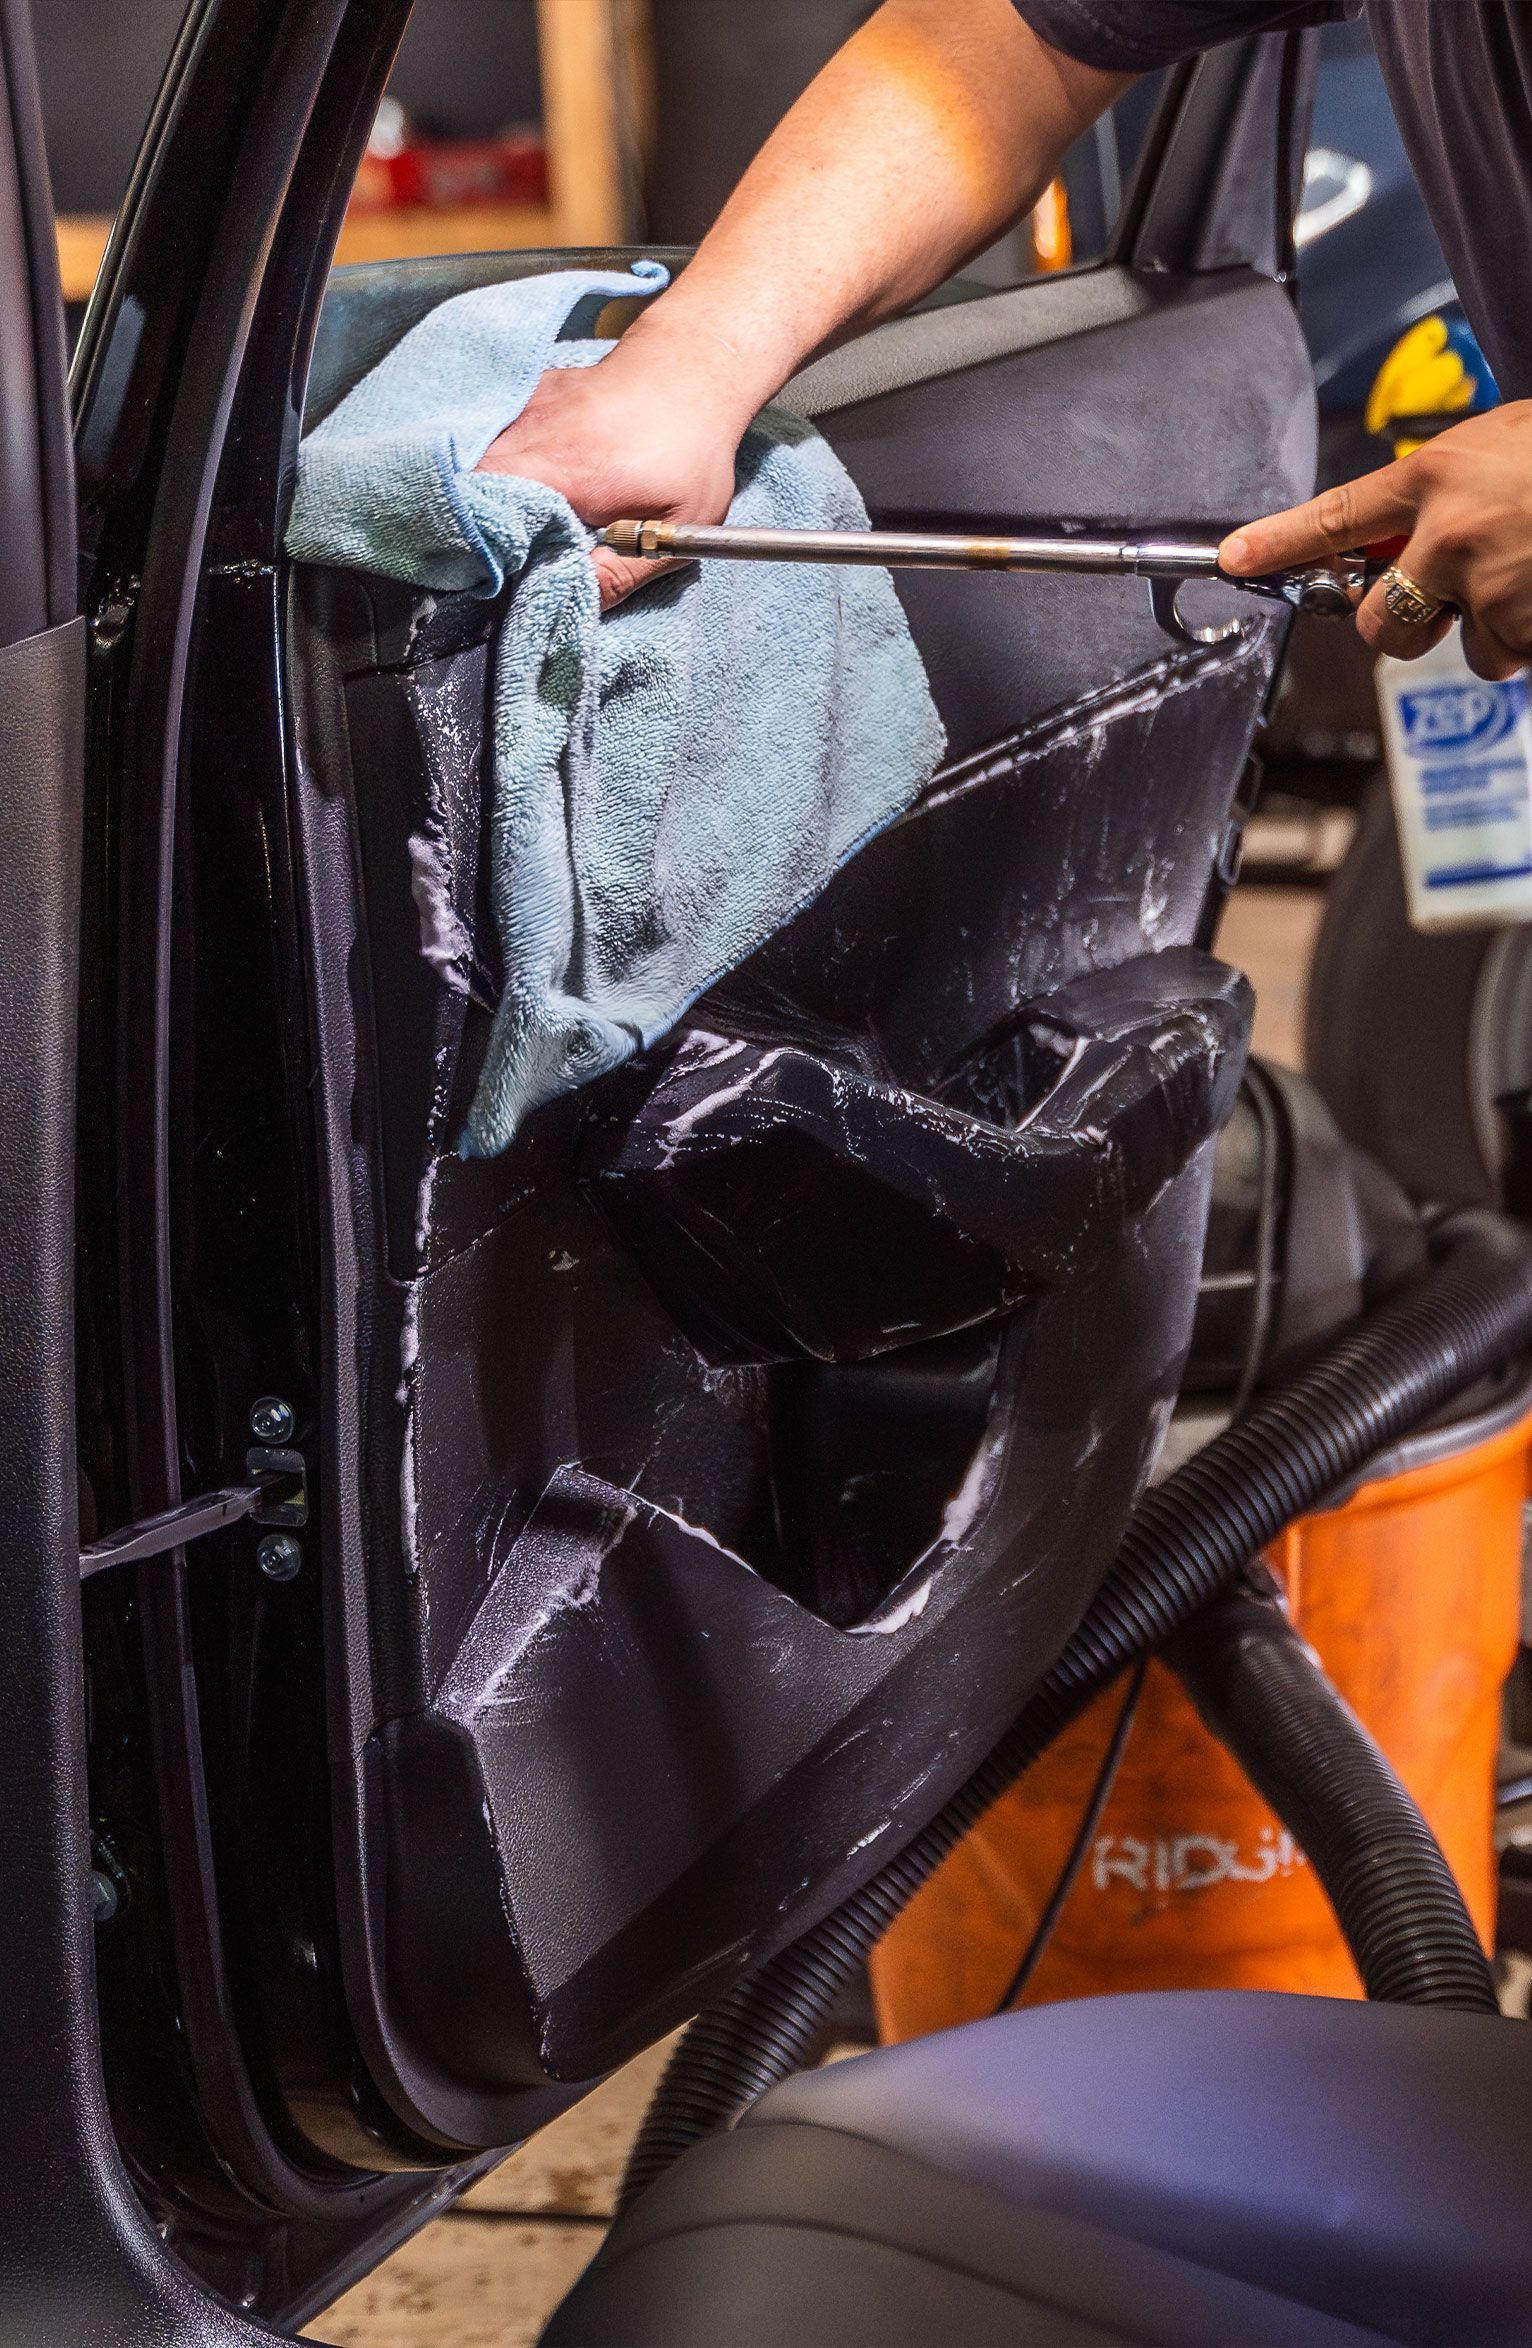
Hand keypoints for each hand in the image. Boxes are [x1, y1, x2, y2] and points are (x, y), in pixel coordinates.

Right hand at [476, 350, 743, 610]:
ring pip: (474, 461)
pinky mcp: (525, 396)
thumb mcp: (675, 529)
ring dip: (482, 496)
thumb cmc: (690, 452)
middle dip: (475, 525)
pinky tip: (516, 483)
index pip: (484, 514)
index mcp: (560, 473)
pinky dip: (493, 463)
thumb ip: (621, 574)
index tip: (489, 575)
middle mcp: (527, 435)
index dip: (478, 548)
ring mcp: (521, 409)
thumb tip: (573, 604)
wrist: (689, 370)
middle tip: (498, 558)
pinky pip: (491, 436)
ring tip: (505, 524)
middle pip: (468, 488)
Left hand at [1219, 402, 1531, 679]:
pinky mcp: (1523, 625)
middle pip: (1379, 625)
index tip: (1236, 556)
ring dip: (1497, 629)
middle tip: (1454, 597)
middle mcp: (1447, 536)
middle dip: (1407, 625)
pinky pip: (1513, 653)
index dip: (1280, 540)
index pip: (1336, 515)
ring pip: (1463, 648)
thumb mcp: (1506, 444)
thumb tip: (1410, 532)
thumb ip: (1450, 489)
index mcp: (1436, 476)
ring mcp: (1487, 586)